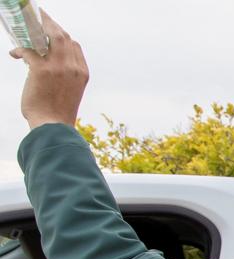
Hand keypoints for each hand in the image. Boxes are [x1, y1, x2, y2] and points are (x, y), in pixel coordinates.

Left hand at [8, 12, 88, 128]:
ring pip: (49, 36)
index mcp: (82, 73)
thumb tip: (50, 67)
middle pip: (63, 36)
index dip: (63, 36)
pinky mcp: (41, 70)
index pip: (75, 46)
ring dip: (36, 28)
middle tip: (39, 19)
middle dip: (50, 24)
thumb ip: (67, 76)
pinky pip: (28, 50)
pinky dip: (19, 50)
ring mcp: (58, 67)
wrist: (53, 126)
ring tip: (26, 28)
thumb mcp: (72, 92)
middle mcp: (73, 67)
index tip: (52, 32)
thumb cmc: (58, 113)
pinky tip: (14, 54)